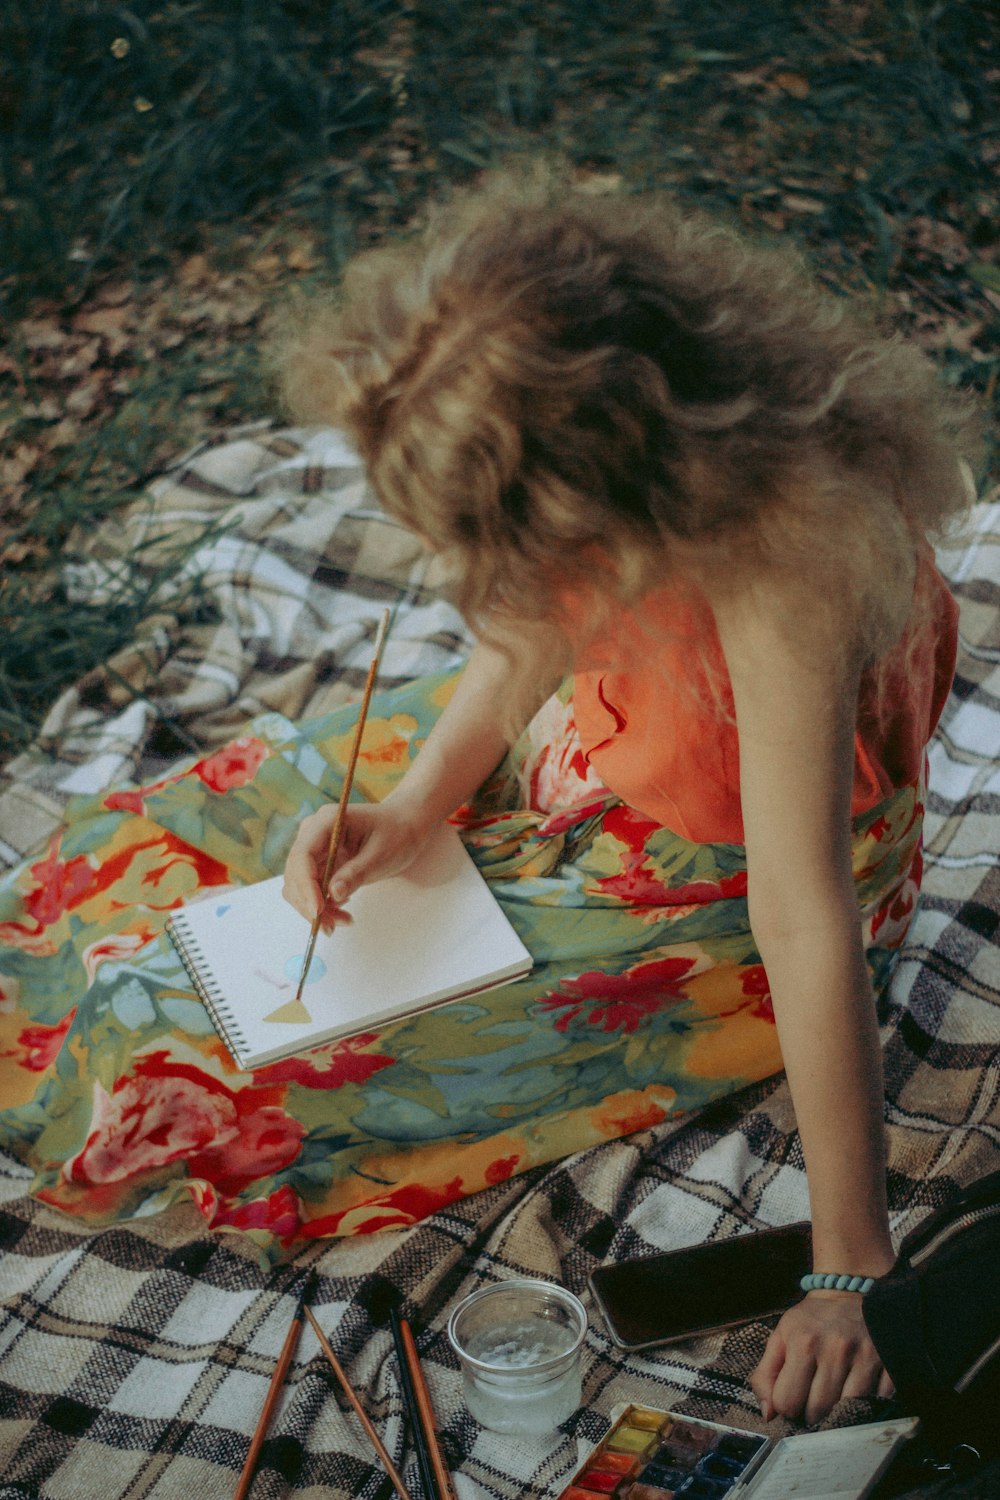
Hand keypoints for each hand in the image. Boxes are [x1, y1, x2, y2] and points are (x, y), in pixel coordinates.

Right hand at [282, 796, 431, 930]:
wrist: (403, 829)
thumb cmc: (396, 835)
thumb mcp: (381, 855)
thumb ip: (356, 873)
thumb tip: (334, 893)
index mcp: (327, 821)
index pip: (303, 855)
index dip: (305, 885)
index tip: (317, 911)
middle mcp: (313, 833)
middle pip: (295, 873)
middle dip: (309, 903)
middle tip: (331, 926)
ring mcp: (314, 849)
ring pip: (299, 886)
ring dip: (316, 909)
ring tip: (344, 921)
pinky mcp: (318, 864)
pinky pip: (310, 890)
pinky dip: (322, 906)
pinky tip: (342, 912)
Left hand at [750, 1293, 893, 1425]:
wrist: (848, 1293)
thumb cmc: (811, 1321)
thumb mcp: (780, 1337)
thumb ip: (765, 1375)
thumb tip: (768, 1414)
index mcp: (803, 1343)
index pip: (787, 1403)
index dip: (787, 1407)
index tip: (793, 1398)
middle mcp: (835, 1349)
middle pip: (818, 1412)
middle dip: (811, 1414)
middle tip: (813, 1400)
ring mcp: (865, 1356)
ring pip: (846, 1412)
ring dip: (838, 1414)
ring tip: (834, 1399)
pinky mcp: (889, 1361)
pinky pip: (877, 1404)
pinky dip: (866, 1406)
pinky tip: (857, 1392)